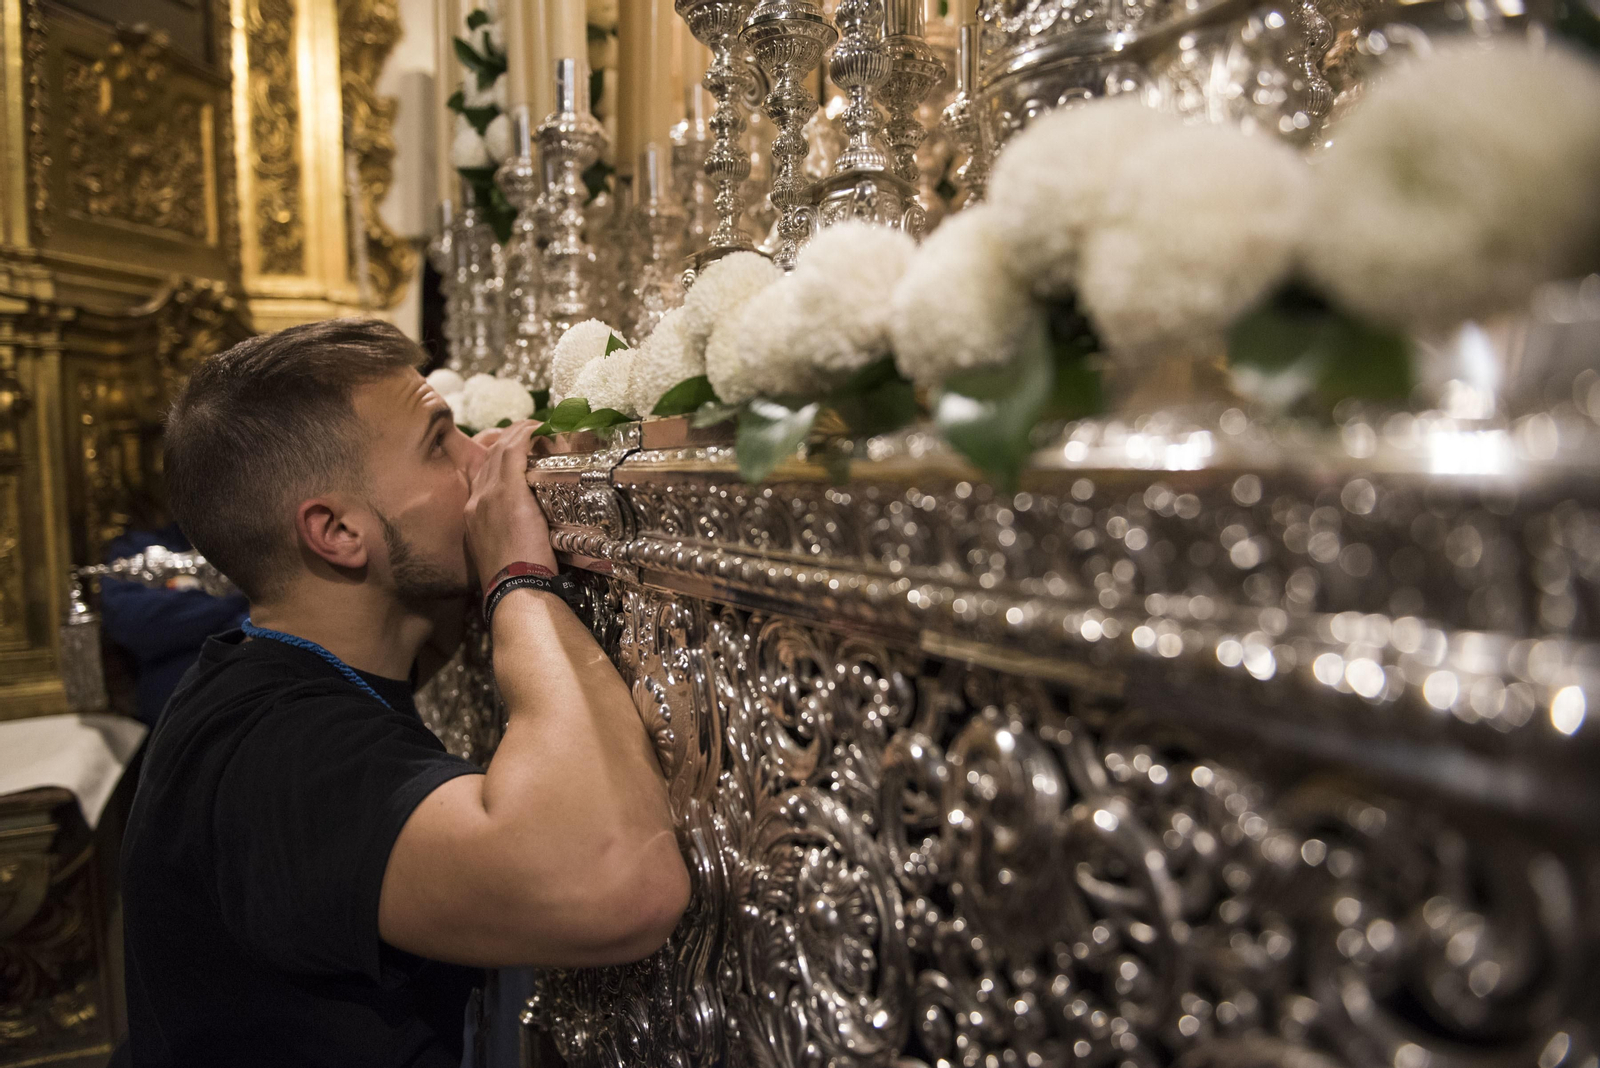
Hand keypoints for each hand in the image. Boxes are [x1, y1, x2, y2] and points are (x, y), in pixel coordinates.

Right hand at [464, 420, 556, 585]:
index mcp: (473, 513)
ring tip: (542, 430)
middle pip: (491, 455)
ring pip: (502, 449)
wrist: (514, 592)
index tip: (520, 450)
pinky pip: (516, 451)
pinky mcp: (508, 494)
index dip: (501, 455)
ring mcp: (489, 495)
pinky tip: (543, 430)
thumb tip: (532, 528)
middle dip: (512, 440)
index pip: (483, 471)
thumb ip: (511, 533)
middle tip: (534, 434)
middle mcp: (476, 499)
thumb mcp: (504, 552)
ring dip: (522, 435)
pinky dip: (529, 436)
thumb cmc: (516, 580)